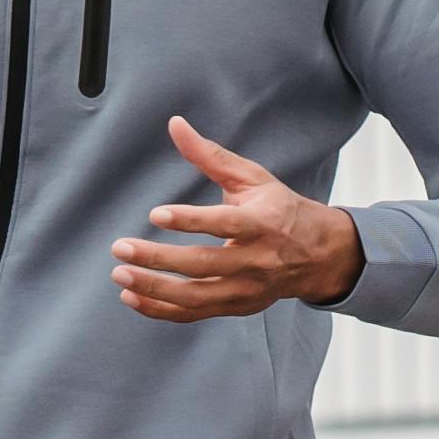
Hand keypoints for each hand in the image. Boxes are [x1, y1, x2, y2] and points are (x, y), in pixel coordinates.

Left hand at [114, 116, 367, 319]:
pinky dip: (161, 310)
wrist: (318, 256)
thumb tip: (175, 124)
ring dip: (154, 288)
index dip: (190, 221)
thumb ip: (210, 155)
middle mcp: (256, 261)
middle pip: (203, 265)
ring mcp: (246, 289)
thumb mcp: (251, 177)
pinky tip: (132, 297)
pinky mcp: (236, 307)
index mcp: (263, 224)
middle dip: (158, 259)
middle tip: (121, 248)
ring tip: (120, 275)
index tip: (156, 214)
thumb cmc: (279, 210)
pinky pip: (194, 314)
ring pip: (196, 296)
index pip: (225, 224)